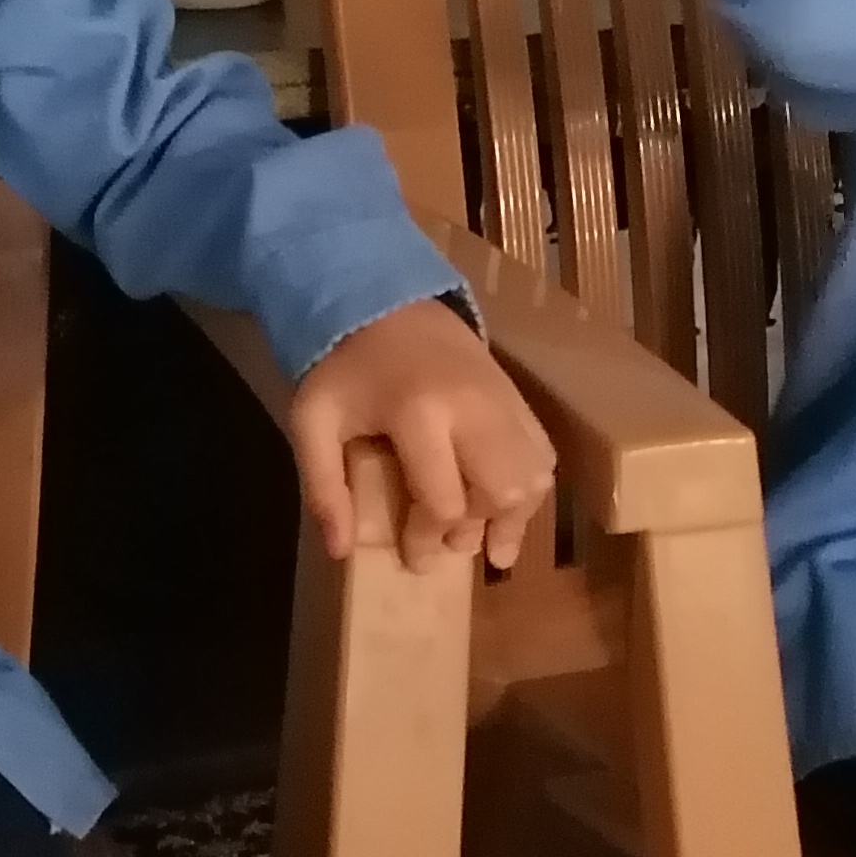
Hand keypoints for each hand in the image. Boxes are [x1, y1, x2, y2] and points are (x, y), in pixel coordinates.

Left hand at [284, 298, 557, 573]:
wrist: (382, 297)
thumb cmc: (344, 365)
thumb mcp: (313, 420)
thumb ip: (322, 484)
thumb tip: (341, 550)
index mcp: (418, 413)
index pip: (442, 501)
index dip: (428, 541)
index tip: (413, 559)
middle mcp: (472, 408)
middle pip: (500, 492)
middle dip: (478, 531)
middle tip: (451, 548)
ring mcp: (502, 398)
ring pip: (533, 475)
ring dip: (516, 516)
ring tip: (494, 545)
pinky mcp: (516, 394)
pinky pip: (542, 451)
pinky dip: (532, 487)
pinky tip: (512, 509)